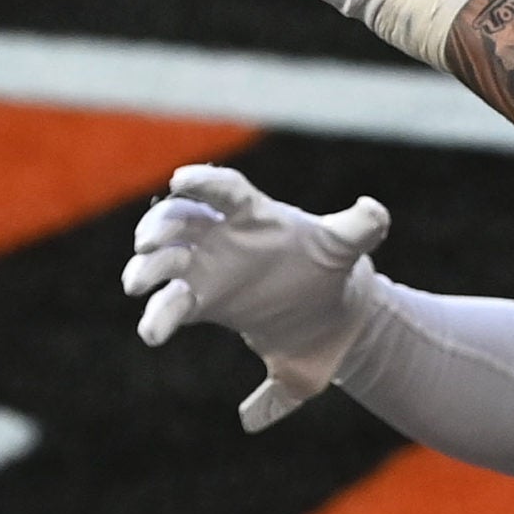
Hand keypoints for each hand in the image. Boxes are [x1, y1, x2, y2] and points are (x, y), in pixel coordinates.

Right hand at [122, 164, 390, 430]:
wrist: (320, 309)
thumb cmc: (326, 265)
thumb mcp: (347, 243)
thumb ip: (363, 226)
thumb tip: (376, 211)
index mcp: (253, 214)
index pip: (224, 190)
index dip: (203, 182)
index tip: (180, 180)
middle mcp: (220, 236)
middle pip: (178, 222)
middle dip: (159, 227)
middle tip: (148, 242)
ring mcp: (204, 268)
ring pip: (164, 262)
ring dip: (147, 268)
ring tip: (137, 283)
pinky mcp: (199, 302)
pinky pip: (171, 305)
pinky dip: (159, 316)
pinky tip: (154, 333)